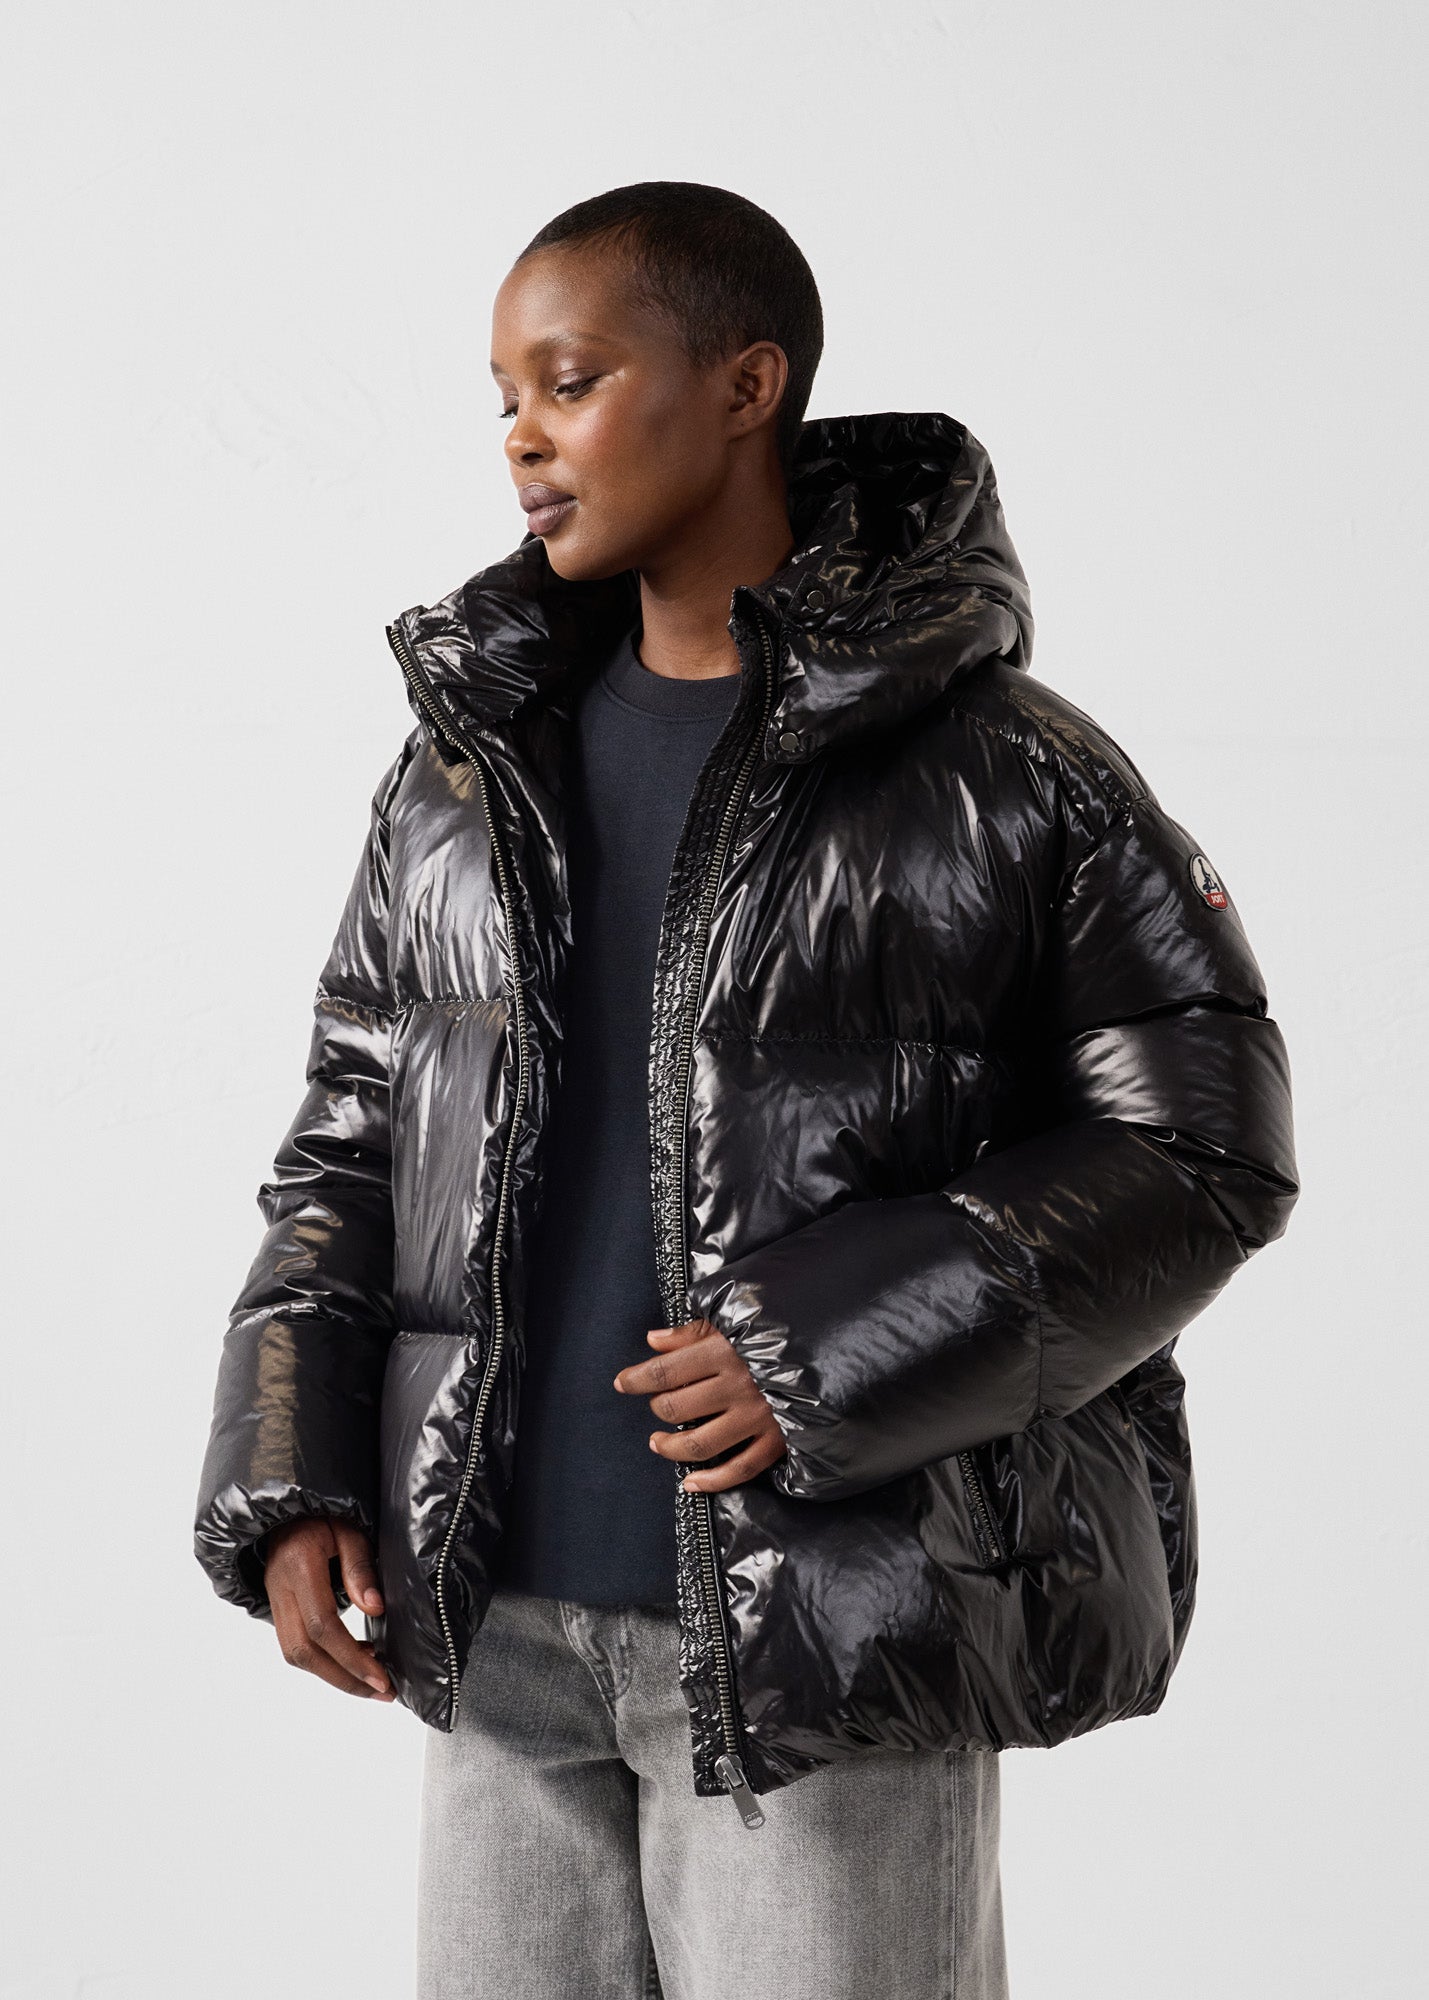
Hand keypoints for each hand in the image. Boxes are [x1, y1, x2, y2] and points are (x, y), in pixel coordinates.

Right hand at [264, 1517, 394, 1701]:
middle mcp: (280, 1588)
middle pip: (304, 1651)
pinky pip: (295, 1644)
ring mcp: (274, 1600)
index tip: (382, 1678)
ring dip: (334, 1675)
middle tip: (382, 1691)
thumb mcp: (349, 1529)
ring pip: (295, 1654)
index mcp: (299, 1565)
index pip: (322, 1625)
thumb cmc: (322, 1516)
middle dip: (344, 1679)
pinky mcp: (277, 1609)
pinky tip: (355, 1658)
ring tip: (371, 1681)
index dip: (351, 1658)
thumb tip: (375, 1609)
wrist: (286, 1511)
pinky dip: (324, 1660)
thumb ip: (360, 1567)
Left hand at [613, 1318, 787, 1493]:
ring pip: (699, 1444)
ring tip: (658, 1443)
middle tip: (656, 1406)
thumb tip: (652, 1341)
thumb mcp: (733, 1323)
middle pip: (677, 1407)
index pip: (665, 1371)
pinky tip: (691, 1483)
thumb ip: (691, 1332)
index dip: (637, 1379)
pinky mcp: (777, 1441)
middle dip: (657, 1408)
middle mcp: (737, 1386)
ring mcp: (758, 1417)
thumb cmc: (779, 1331)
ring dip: (671, 1448)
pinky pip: (738, 1470)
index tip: (622, 1383)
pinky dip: (711, 1482)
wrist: (837, 1347)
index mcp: (723, 1351)